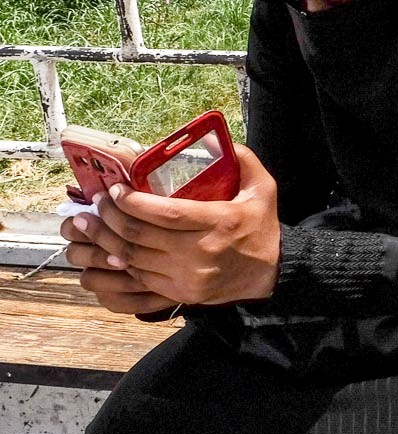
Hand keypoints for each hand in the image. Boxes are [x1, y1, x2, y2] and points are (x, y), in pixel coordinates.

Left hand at [65, 144, 281, 306]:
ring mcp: (188, 276)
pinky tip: (111, 248)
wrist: (271, 274)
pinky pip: (141, 277)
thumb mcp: (263, 189)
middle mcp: (201, 251)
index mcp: (219, 222)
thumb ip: (244, 160)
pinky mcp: (181, 292)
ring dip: (106, 240)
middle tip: (96, 203)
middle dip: (110, 217)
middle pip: (141, 235)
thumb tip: (217, 141)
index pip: (165, 213)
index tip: (116, 189)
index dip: (132, 202)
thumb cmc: (262, 227)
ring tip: (90, 224)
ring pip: (134, 258)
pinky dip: (122, 261)